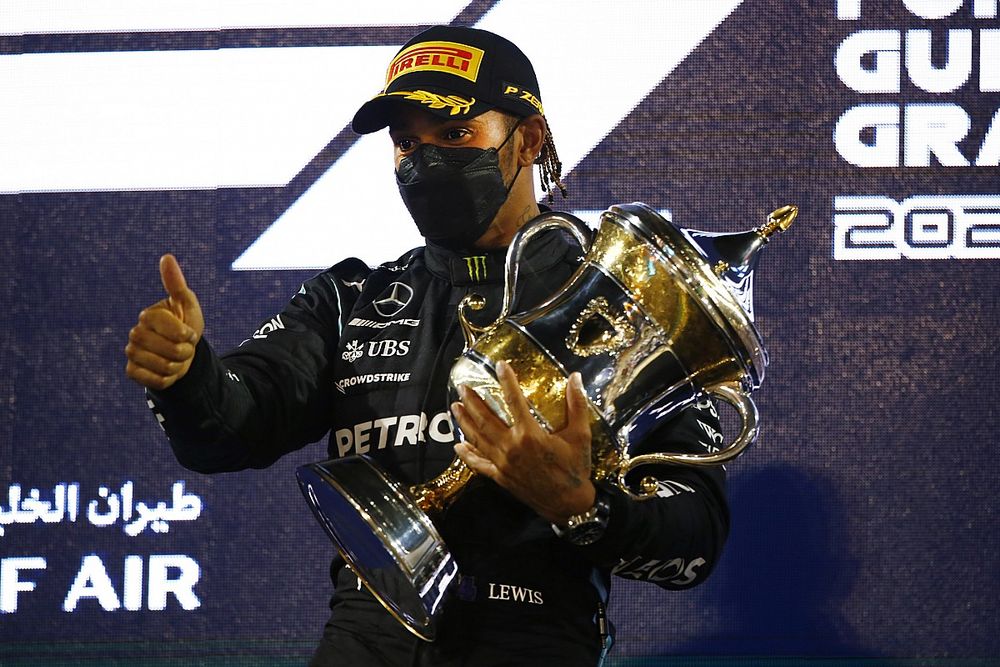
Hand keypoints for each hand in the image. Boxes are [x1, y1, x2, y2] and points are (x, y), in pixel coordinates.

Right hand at [125, 254, 203, 390]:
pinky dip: (169, 379)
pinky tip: (166, 370)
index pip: (174, 331)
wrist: (180, 352)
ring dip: (178, 366)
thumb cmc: (184, 325)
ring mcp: (131, 353)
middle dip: (186, 352)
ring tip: (176, 358)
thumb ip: (176, 283)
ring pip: (165, 367)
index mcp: (148, 315)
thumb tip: (166, 257)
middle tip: (183, 347)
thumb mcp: (187, 305)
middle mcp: (135, 333)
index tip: (189, 333)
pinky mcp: (132, 372)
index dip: (188, 335)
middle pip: (171, 351)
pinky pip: (158, 381)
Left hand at [451, 361, 594, 523]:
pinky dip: (468, 455)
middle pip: (486, 419)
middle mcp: (512, 447)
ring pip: (478, 438)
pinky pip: (479, 464)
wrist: (569, 503)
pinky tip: (458, 446)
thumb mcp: (581, 435)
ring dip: (465, 422)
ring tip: (455, 407)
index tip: (499, 365)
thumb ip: (577, 404)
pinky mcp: (501, 477)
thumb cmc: (576, 468)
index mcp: (531, 435)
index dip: (507, 381)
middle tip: (463, 387)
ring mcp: (503, 463)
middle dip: (473, 402)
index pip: (514, 401)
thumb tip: (575, 377)